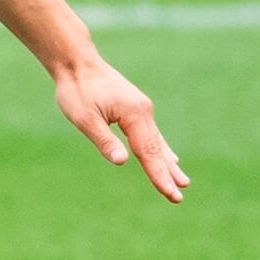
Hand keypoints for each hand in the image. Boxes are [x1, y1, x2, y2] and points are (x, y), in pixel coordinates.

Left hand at [53, 55, 189, 203]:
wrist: (77, 62)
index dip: (159, 176)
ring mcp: (142, 109)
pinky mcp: (136, 108)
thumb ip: (104, 140)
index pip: (148, 153)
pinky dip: (161, 149)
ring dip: (168, 163)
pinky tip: (169, 157)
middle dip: (168, 174)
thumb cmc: (77, 90)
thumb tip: (121, 161)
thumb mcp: (85, 118)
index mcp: (134, 114)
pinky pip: (152, 134)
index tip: (171, 194)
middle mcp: (143, 111)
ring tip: (182, 181)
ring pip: (157, 142)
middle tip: (179, 197)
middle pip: (158, 149)